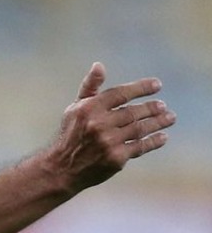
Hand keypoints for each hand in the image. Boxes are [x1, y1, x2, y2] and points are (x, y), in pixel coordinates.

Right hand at [49, 62, 175, 192]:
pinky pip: (140, 147)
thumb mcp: (75, 108)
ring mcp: (108, 142)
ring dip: (158, 122)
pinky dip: (154, 141)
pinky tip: (162, 136)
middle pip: (133, 112)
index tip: (157, 85)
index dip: (141, 88)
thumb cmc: (71, 133)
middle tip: (163, 106)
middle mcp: (99, 124)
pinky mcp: (116, 159)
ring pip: (140, 129)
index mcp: (89, 108)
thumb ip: (90, 87)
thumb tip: (99, 65)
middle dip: (152, 108)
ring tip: (170, 117)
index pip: (120, 93)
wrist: (63, 168)